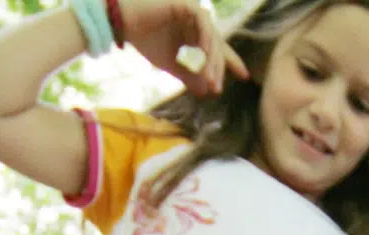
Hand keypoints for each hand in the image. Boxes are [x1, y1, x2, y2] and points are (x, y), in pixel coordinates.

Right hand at [120, 0, 248, 95]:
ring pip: (212, 36)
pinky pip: (203, 23)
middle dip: (218, 67)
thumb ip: (188, 75)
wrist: (123, 23)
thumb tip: (207, 91)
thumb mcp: (169, 63)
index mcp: (194, 33)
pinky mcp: (187, 5)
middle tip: (216, 87)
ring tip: (210, 78)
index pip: (217, 48)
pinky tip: (204, 56)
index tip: (245, 76)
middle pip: (217, 45)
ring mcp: (194, 12)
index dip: (231, 61)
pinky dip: (205, 40)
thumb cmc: (144, 40)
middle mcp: (197, 22)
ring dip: (212, 59)